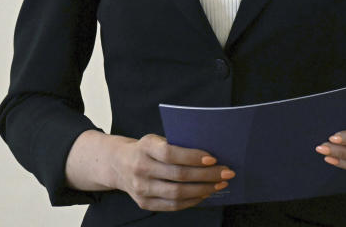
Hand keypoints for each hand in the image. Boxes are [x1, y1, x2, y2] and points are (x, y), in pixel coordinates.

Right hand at [111, 134, 232, 211]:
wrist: (118, 164)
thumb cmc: (147, 149)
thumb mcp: (156, 139)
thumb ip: (177, 144)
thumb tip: (210, 154)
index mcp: (145, 148)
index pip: (171, 154)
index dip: (193, 157)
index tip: (213, 158)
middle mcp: (141, 169)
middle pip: (178, 175)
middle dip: (206, 175)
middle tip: (226, 172)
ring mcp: (141, 189)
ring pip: (177, 193)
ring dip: (203, 189)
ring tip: (220, 184)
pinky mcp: (144, 203)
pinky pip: (172, 206)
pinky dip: (192, 200)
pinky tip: (205, 194)